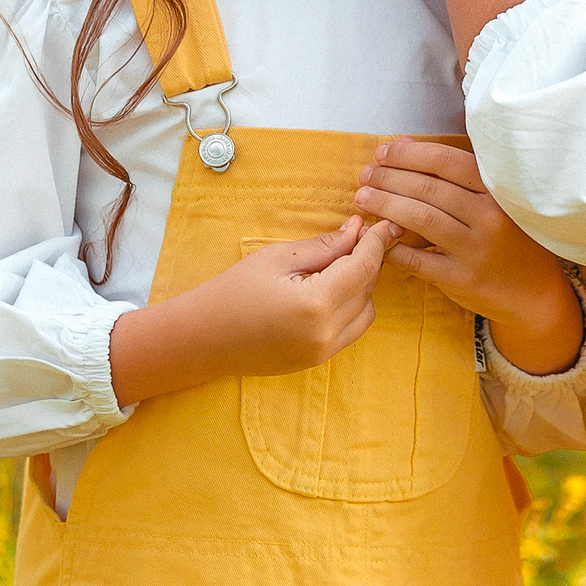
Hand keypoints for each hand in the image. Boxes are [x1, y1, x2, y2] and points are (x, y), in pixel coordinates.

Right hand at [108, 216, 397, 405]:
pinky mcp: (318, 361)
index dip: (376, 242)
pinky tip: (332, 288)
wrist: (202, 338)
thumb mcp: (278, 257)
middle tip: (358, 236)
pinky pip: (352, 330)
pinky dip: (352, 307)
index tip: (383, 224)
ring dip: (362, 286)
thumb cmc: (233, 290)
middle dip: (369, 261)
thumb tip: (357, 231)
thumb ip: (324, 246)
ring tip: (341, 263)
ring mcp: (324, 352)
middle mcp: (327, 333)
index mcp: (316, 304)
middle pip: (369, 289)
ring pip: (366, 312)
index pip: (363, 267)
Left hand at [359, 138, 583, 375]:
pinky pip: (416, 259)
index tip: (383, 152)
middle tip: (366, 174)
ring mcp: (474, 250)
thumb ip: (456, 174)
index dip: (408, 154)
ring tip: (363, 197)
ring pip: (420, 218)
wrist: (534, 292)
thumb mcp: (495, 200)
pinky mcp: (460, 279)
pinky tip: (378, 237)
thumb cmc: (508, 236)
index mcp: (496, 191)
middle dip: (388, 177)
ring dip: (385, 205)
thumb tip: (404, 146)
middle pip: (427, 188)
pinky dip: (392, 246)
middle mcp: (489, 217)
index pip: (445, 161)